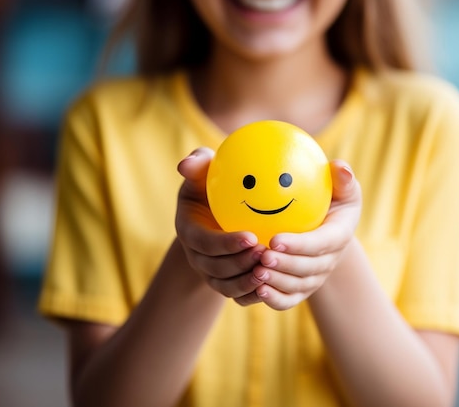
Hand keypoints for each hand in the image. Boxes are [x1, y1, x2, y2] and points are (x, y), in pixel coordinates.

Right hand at [175, 148, 266, 300]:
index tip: (251, 237)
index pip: (203, 242)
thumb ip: (198, 163)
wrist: (216, 212)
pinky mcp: (225, 283)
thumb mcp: (203, 171)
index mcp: (189, 230)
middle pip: (215, 268)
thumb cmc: (212, 183)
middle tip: (266, 254)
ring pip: (226, 285)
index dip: (225, 243)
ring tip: (270, 271)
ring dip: (247, 281)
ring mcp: (210, 272)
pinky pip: (237, 294)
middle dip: (239, 264)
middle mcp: (197, 255)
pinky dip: (251, 293)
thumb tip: (185, 164)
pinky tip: (273, 285)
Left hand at [235, 160, 361, 309]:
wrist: (324, 228)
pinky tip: (256, 291)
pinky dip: (275, 300)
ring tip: (255, 274)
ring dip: (277, 283)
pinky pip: (288, 300)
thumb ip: (341, 179)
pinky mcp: (300, 289)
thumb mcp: (341, 187)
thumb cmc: (330, 200)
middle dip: (285, 265)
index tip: (275, 239)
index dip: (300, 245)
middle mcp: (328, 261)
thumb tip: (340, 167)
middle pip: (308, 269)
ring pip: (297, 286)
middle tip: (262, 257)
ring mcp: (314, 278)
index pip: (321, 244)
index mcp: (338, 236)